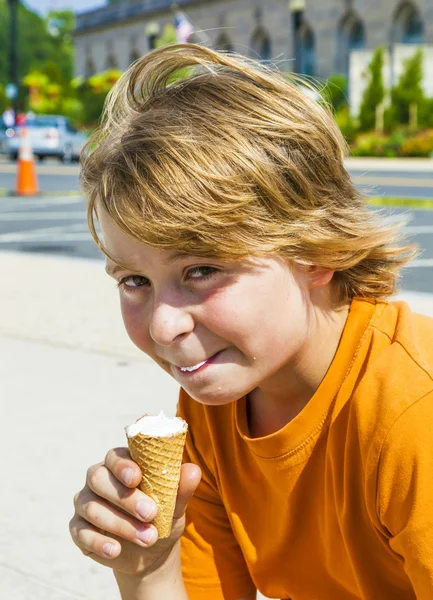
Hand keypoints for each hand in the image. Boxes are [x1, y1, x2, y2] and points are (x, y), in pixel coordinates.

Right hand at [69, 447, 200, 576]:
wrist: (151, 552)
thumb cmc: (162, 516)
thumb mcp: (175, 504)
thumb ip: (181, 487)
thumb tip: (193, 470)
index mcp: (121, 463)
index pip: (115, 455)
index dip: (122, 464)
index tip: (137, 478)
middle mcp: (98, 477)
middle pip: (98, 478)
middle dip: (125, 498)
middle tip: (150, 513)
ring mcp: (85, 502)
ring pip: (92, 507)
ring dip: (121, 524)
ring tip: (148, 537)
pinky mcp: (78, 528)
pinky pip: (81, 532)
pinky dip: (99, 542)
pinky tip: (116, 550)